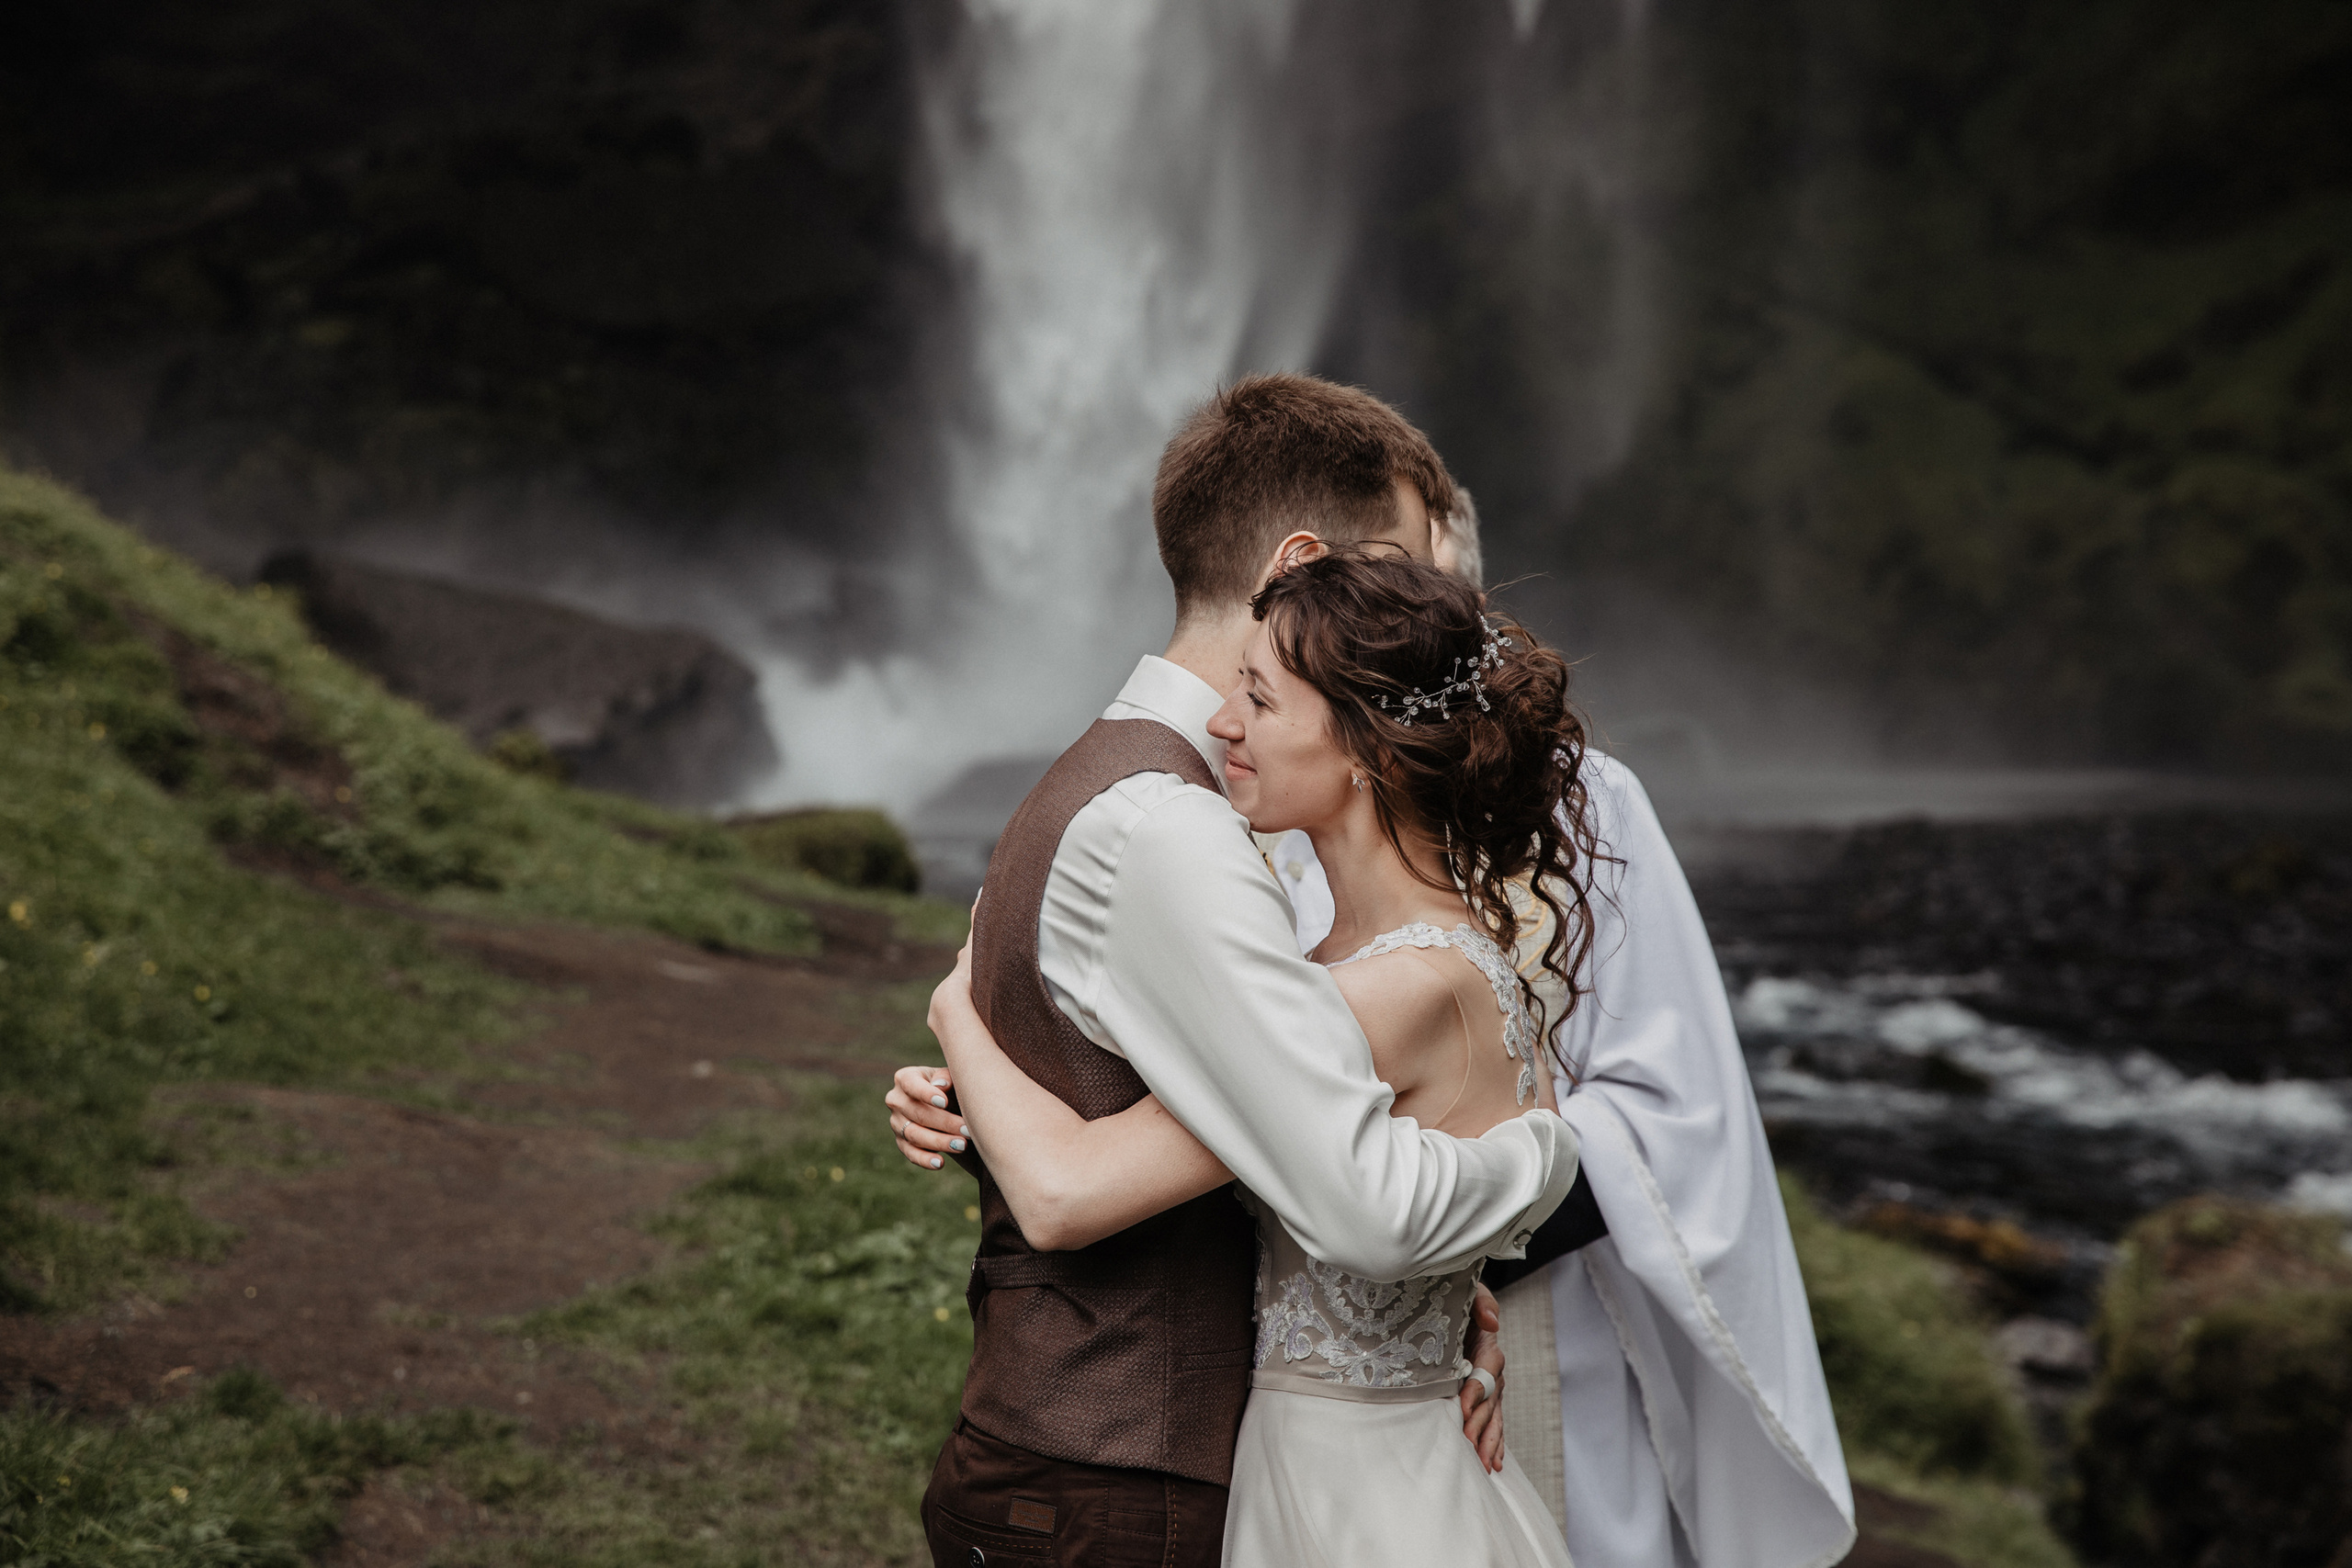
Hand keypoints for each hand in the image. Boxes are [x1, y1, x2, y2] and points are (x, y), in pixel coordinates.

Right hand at [887, 1065, 966, 1169]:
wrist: (948, 1105)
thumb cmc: (950, 1086)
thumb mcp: (951, 1077)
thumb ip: (946, 1077)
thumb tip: (940, 1086)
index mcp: (905, 1078)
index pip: (911, 1085)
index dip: (926, 1094)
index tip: (944, 1102)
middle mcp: (896, 1100)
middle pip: (917, 1113)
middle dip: (944, 1123)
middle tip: (967, 1130)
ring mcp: (896, 1123)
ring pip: (914, 1135)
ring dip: (939, 1142)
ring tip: (961, 1145)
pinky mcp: (902, 1142)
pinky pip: (911, 1153)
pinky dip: (925, 1159)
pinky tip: (940, 1163)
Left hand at [1458, 1281, 1506, 1472]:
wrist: (1448, 1308)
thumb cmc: (1454, 1298)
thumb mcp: (1466, 1291)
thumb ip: (1479, 1301)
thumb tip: (1492, 1321)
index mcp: (1487, 1346)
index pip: (1487, 1371)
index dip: (1477, 1390)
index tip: (1463, 1408)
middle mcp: (1493, 1371)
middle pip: (1492, 1401)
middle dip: (1481, 1424)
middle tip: (1467, 1444)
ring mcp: (1490, 1388)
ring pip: (1494, 1418)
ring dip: (1488, 1442)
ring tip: (1482, 1465)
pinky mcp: (1482, 1400)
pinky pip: (1493, 1424)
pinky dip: (1494, 1444)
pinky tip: (1492, 1465)